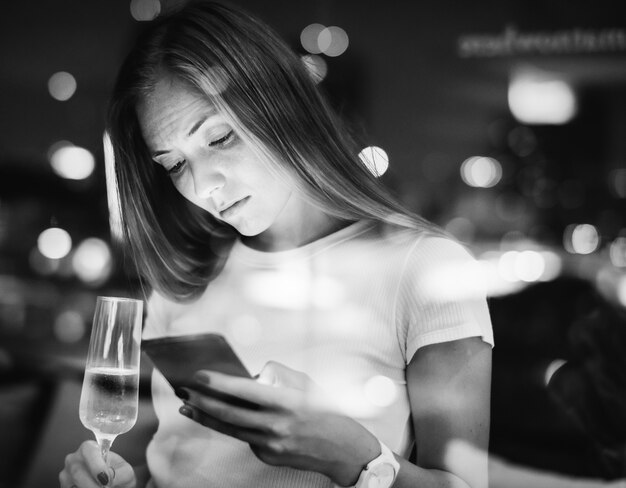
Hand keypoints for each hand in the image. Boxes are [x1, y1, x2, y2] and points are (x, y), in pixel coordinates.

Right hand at [59, 440, 135, 487]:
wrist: (116, 483)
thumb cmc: (118, 473)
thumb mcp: (125, 471)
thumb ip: (120, 473)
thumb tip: (110, 478)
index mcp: (88, 448)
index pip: (89, 452)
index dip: (96, 467)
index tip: (106, 480)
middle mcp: (74, 459)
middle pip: (78, 472)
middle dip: (93, 485)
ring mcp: (66, 474)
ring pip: (73, 484)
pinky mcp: (65, 486)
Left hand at [178, 361, 379, 485]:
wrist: (343, 448)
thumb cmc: (326, 409)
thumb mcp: (305, 384)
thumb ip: (276, 377)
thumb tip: (250, 377)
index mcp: (286, 402)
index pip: (243, 391)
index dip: (218, 383)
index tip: (199, 375)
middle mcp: (275, 425)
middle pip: (229, 414)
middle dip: (202, 401)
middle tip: (183, 391)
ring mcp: (270, 445)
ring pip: (229, 429)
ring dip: (206, 417)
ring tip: (188, 407)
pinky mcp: (267, 456)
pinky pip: (245, 438)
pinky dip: (235, 427)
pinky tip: (228, 418)